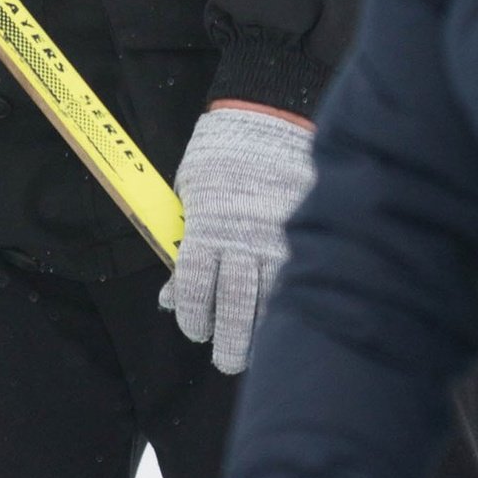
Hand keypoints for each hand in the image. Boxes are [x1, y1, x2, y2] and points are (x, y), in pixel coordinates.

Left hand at [159, 102, 314, 374]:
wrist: (269, 114)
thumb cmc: (222, 151)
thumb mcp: (188, 193)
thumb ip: (183, 247)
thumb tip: (171, 296)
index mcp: (207, 229)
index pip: (197, 292)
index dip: (194, 320)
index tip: (195, 331)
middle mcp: (242, 241)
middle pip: (234, 309)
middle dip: (230, 344)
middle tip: (228, 362)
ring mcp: (278, 240)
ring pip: (270, 302)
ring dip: (262, 333)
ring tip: (257, 352)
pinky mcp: (306, 234)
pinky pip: (299, 280)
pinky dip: (291, 303)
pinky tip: (288, 318)